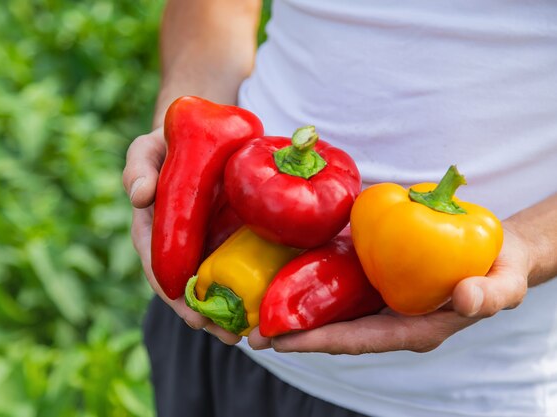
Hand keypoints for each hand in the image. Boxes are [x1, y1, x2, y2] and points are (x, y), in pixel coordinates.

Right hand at [123, 128, 241, 344]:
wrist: (201, 132)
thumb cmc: (168, 142)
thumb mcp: (148, 149)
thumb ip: (138, 167)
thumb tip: (139, 196)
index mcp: (154, 230)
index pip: (159, 269)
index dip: (173, 295)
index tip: (191, 316)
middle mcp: (181, 243)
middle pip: (190, 287)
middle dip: (206, 315)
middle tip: (230, 336)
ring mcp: (207, 241)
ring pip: (217, 282)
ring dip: (231, 311)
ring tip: (251, 334)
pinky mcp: (233, 234)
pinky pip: (241, 262)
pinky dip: (250, 286)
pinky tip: (267, 304)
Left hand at [247, 226, 529, 353]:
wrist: (497, 249)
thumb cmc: (501, 268)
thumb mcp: (504, 283)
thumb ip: (488, 295)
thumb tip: (462, 299)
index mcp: (413, 329)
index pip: (359, 340)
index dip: (319, 341)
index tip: (281, 340)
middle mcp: (389, 318)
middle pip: (334, 331)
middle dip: (293, 333)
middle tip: (249, 333)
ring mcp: (379, 298)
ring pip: (331, 310)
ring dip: (292, 311)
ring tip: (252, 310)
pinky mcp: (375, 277)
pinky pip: (339, 284)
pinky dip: (310, 284)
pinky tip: (282, 275)